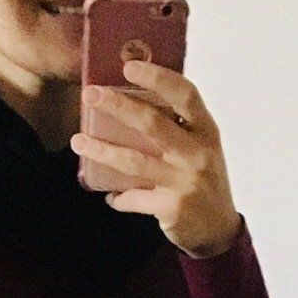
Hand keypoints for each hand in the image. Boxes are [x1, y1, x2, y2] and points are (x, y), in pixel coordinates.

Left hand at [70, 63, 242, 259]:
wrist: (219, 230)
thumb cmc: (203, 179)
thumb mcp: (201, 147)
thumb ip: (177, 126)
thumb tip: (131, 96)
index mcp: (206, 131)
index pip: (186, 95)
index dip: (158, 78)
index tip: (129, 67)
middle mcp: (198, 153)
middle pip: (153, 124)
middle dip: (118, 106)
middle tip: (90, 94)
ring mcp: (185, 181)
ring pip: (135, 161)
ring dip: (102, 151)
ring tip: (78, 142)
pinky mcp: (172, 207)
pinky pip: (135, 198)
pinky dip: (119, 197)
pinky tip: (110, 195)